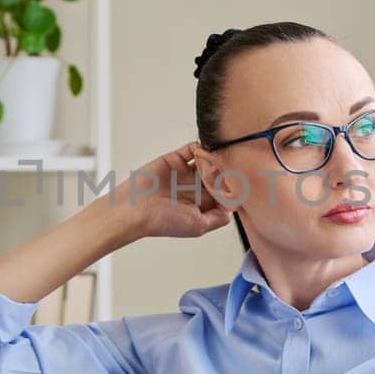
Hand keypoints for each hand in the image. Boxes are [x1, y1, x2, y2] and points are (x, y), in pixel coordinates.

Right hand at [114, 141, 232, 239]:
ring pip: (207, 160)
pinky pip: (191, 149)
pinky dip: (200, 147)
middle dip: (226, 170)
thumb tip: (235, 208)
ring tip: (218, 159)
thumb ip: (218, 218)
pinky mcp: (174, 160)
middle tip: (231, 167)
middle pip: (219, 174)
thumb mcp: (198, 226)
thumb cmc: (162, 221)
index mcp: (202, 204)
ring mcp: (185, 173)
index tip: (240, 182)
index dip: (234, 187)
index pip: (226, 192)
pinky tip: (203, 152)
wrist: (134, 209)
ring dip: (214, 158)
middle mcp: (195, 188)